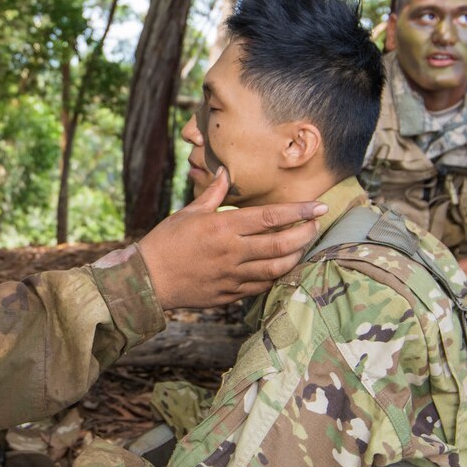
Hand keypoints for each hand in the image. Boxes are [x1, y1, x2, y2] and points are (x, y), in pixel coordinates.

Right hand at [138, 169, 326, 308]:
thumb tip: (227, 172)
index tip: (318, 207)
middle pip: (281, 243)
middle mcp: (232, 251)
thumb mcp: (188, 213)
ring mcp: (232, 275)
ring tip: (304, 246)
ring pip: (276, 268)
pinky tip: (283, 267)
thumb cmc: (166, 241)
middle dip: (305, 234)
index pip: (270, 217)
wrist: (147, 279)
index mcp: (222, 226)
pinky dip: (276, 276)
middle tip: (316, 226)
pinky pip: (261, 286)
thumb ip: (213, 193)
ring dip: (296, 256)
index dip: (299, 211)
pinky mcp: (229, 294)